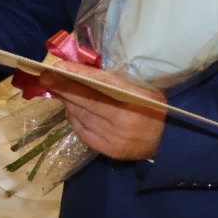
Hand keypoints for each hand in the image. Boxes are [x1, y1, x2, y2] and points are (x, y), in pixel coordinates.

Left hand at [39, 59, 166, 161]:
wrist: (171, 140)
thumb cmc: (155, 106)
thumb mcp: (142, 88)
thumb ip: (115, 81)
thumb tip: (82, 70)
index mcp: (135, 99)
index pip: (101, 84)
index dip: (77, 75)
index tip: (58, 67)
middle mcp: (123, 120)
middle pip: (86, 100)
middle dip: (63, 87)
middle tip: (46, 77)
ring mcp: (115, 138)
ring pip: (81, 116)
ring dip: (68, 102)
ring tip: (59, 91)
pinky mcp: (109, 150)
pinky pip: (83, 132)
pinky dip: (74, 119)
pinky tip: (71, 110)